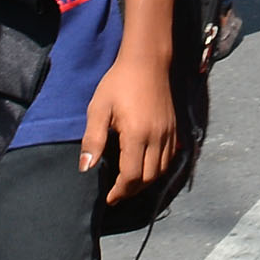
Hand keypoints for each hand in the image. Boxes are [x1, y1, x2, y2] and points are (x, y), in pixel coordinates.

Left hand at [79, 51, 184, 202]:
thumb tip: (85, 168)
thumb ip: (92, 139)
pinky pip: (170, 158)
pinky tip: (146, 167)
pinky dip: (158, 169)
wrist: (147, 61)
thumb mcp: (99, 108)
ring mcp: (168, 133)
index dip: (120, 191)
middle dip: (132, 190)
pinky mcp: (174, 128)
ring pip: (161, 170)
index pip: (131, 176)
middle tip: (117, 193)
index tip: (109, 198)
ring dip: (146, 182)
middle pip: (148, 178)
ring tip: (130, 184)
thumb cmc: (118, 83)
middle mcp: (156, 138)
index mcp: (136, 135)